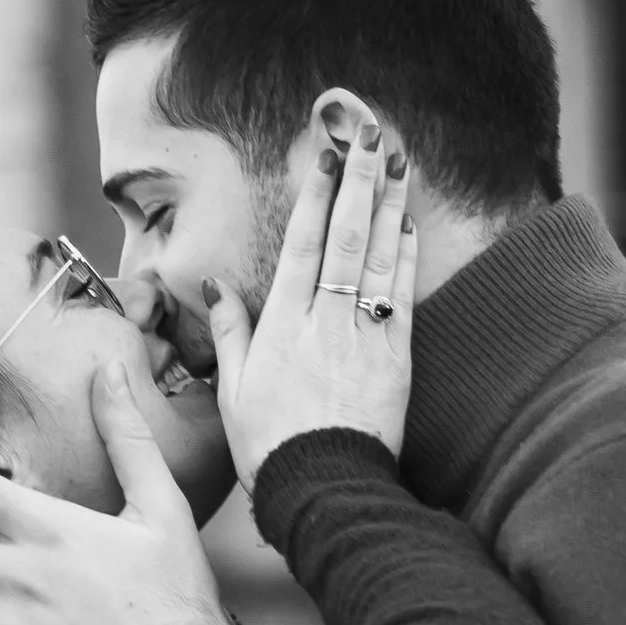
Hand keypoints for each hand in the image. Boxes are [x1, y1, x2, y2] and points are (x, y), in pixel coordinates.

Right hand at [205, 120, 417, 489]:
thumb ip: (229, 333)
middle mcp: (326, 321)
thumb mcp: (232, 391)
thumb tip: (216, 287)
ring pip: (378, 256)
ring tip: (398, 161)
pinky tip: (409, 224)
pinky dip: (405, 256)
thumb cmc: (270, 446)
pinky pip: (402, 295)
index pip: (301, 244)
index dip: (314, 195)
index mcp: (282, 325)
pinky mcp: (397, 359)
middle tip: (370, 134)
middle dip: (358, 180)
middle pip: (345, 236)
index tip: (323, 155)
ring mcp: (365, 336)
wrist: (324, 490)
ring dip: (389, 204)